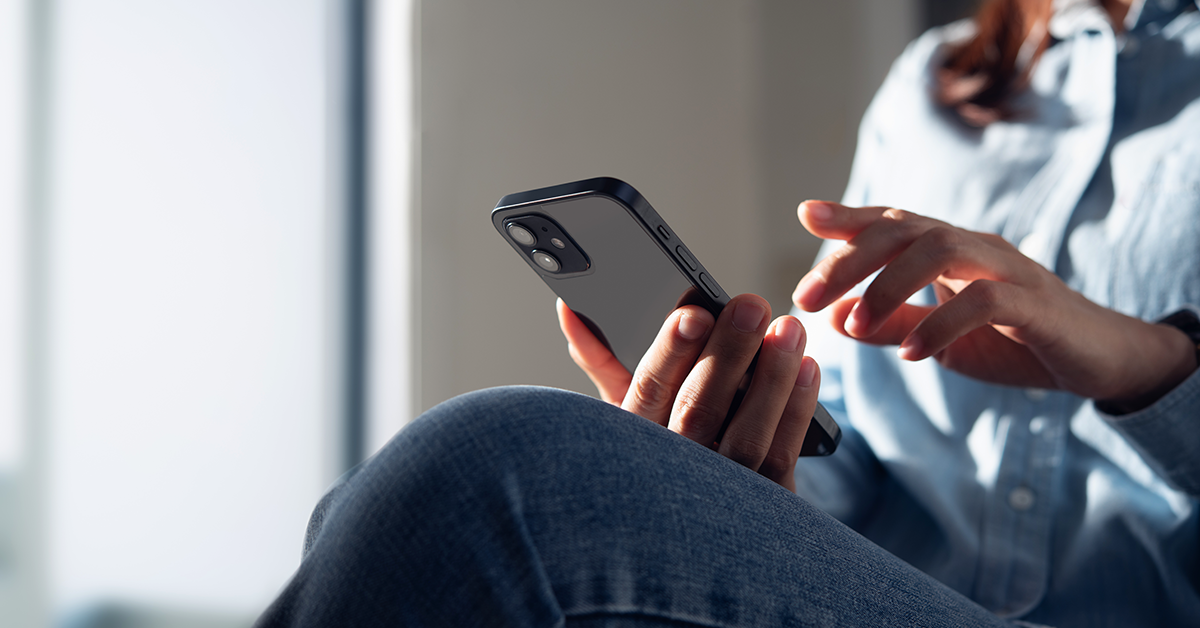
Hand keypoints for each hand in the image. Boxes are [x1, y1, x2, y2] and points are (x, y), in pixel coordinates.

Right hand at [558, 295, 819, 490]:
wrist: (699, 534)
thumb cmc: (660, 452)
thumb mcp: (626, 413)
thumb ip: (602, 360)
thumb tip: (569, 308)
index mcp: (630, 442)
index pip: (646, 393)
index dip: (669, 353)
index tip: (693, 313)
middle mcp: (671, 472)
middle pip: (698, 411)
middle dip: (727, 354)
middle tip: (751, 306)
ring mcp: (720, 498)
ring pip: (745, 437)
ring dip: (771, 377)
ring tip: (788, 328)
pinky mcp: (765, 507)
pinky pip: (780, 456)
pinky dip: (796, 410)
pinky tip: (805, 368)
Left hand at [792, 201, 1196, 409]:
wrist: (1097, 361)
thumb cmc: (1014, 342)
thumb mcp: (938, 338)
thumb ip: (890, 325)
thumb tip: (832, 316)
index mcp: (951, 250)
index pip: (894, 222)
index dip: (851, 215)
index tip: (805, 214)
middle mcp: (976, 247)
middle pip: (905, 229)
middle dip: (850, 260)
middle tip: (807, 298)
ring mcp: (1009, 269)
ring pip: (940, 249)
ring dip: (887, 287)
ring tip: (856, 327)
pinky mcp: (1037, 304)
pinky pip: (985, 300)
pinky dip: (939, 324)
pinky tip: (911, 354)